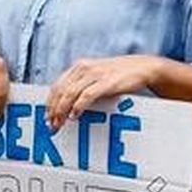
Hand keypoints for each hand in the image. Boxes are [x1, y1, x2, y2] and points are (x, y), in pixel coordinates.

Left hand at [45, 55, 161, 129]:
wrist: (144, 67)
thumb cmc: (121, 74)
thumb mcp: (97, 75)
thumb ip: (83, 84)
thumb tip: (68, 104)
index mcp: (80, 67)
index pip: (57, 85)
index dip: (49, 103)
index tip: (48, 117)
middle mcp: (84, 68)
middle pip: (60, 90)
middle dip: (53, 110)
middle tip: (52, 124)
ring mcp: (95, 74)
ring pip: (70, 93)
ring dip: (62, 111)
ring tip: (60, 123)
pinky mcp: (106, 82)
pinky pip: (87, 95)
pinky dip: (78, 107)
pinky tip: (75, 115)